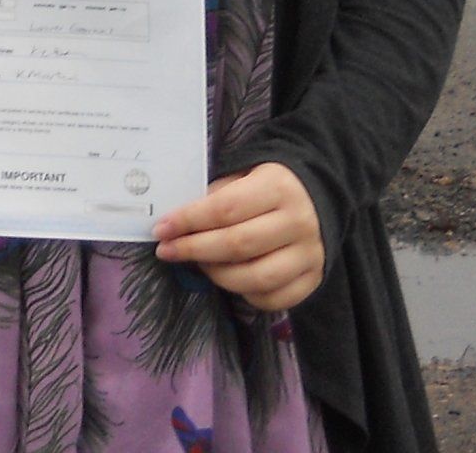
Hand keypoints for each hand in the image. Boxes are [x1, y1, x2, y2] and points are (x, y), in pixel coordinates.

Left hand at [151, 162, 324, 311]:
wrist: (315, 199)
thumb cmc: (265, 186)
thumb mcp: (242, 176)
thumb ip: (215, 196)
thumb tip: (176, 223)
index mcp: (278, 188)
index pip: (225, 209)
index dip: (189, 221)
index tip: (161, 228)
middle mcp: (298, 222)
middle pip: (238, 245)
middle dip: (194, 250)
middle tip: (167, 251)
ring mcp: (310, 255)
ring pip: (256, 278)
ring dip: (216, 275)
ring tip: (196, 264)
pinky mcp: (313, 280)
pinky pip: (273, 299)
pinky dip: (244, 294)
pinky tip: (227, 279)